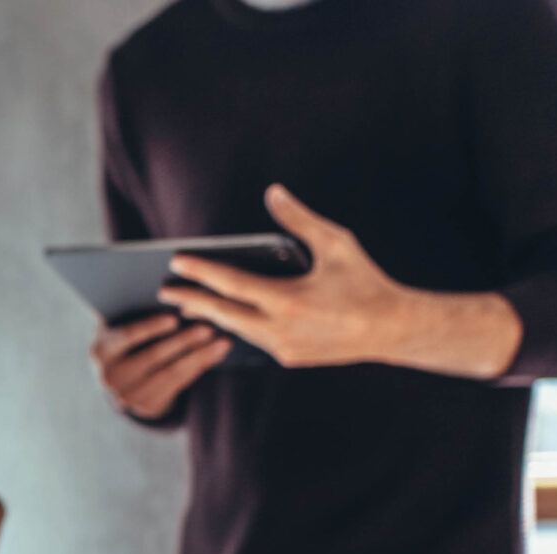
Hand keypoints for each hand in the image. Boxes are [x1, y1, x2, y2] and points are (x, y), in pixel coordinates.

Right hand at [88, 312, 230, 418]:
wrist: (121, 380)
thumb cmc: (127, 338)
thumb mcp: (120, 325)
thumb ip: (132, 311)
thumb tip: (168, 291)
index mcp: (101, 351)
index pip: (126, 337)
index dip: (150, 328)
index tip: (174, 318)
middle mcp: (110, 377)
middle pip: (152, 357)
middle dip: (183, 342)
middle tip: (209, 328)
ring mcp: (128, 397)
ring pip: (171, 373)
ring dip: (200, 356)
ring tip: (223, 341)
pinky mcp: (148, 407)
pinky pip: (179, 385)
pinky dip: (201, 367)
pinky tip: (217, 354)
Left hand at [156, 183, 415, 369]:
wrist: (392, 329)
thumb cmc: (364, 281)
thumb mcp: (336, 243)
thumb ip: (299, 219)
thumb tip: (273, 192)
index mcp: (288, 300)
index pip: (231, 284)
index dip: (201, 271)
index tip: (177, 261)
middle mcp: (280, 330)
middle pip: (222, 314)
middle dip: (191, 301)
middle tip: (164, 289)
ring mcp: (283, 348)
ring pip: (235, 330)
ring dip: (209, 316)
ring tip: (186, 303)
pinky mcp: (288, 358)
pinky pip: (252, 341)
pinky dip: (234, 327)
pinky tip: (220, 318)